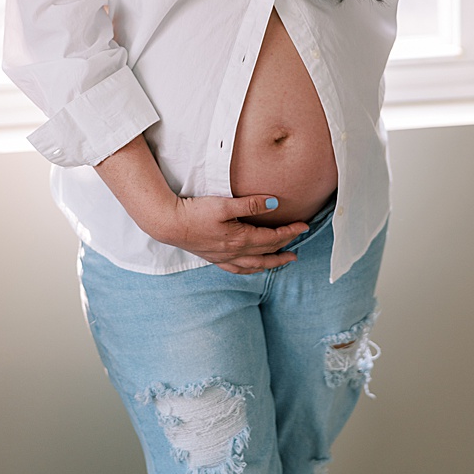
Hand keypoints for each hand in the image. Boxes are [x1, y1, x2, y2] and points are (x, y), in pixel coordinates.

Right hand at [149, 194, 307, 274]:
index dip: (290, 231)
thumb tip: (274, 204)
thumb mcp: (224, 204)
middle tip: (300, 242)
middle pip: (268, 252)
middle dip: (286, 246)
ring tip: (285, 260)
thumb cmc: (195, 212)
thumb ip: (250, 204)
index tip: (304, 225)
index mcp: (241, 239)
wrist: (169, 224)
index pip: (272, 237)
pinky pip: (239, 269)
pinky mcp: (214, 258)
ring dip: (273, 262)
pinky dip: (251, 269)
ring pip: (256, 264)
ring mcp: (225, 258)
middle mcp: (236, 252)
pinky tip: (253, 267)